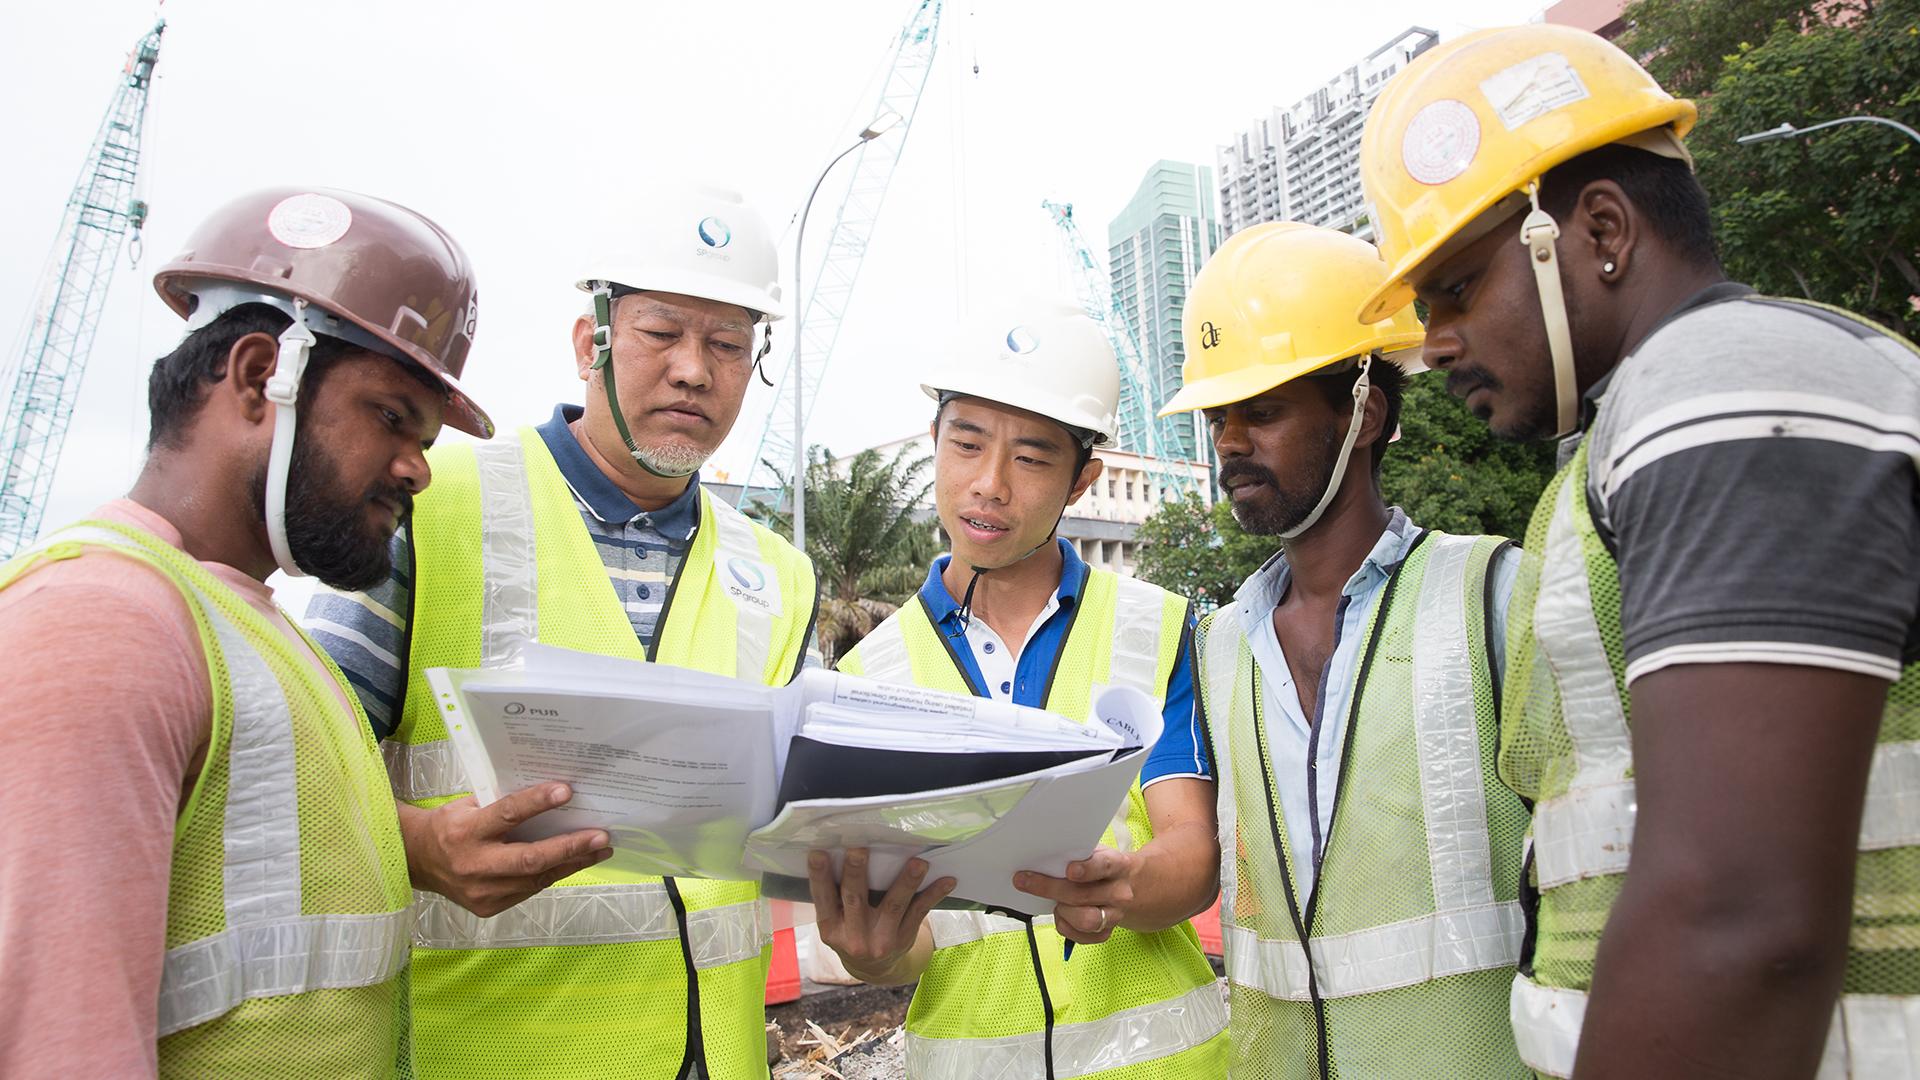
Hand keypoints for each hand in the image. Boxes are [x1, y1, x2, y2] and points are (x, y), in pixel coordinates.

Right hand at [399, 783, 612, 916]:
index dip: (537, 803)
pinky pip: (528, 890)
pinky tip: (572, 863)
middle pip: (529, 859)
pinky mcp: (488, 908)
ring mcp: (481, 892)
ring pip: (535, 879)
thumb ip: (501, 804)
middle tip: (601, 836)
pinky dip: (552, 874)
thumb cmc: (449, 825)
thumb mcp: (468, 806)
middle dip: (569, 848)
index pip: (506, 815)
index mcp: (464, 832)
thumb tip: (549, 796)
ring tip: (599, 850)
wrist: (417, 862)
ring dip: (571, 863)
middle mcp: (473, 865)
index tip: (566, 791)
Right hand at [807, 847, 954, 984]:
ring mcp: (881, 939)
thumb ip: (836, 896)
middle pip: (855, 899)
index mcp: (831, 927)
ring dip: (906, 882)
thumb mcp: (835, 922)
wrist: (875, 968)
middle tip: (858, 849)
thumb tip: (840, 849)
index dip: (819, 876)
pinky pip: (919, 912)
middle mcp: (854, 936)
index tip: (818, 853)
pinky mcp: (904, 938)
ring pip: (894, 905)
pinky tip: (948, 880)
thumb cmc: (851, 931)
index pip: (823, 899)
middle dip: (856, 873)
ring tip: (918, 862)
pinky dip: (934, 895)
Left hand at [1014, 846, 1138, 944]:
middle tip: (1024, 881)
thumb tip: (1041, 856)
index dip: (1087, 869)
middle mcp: (1120, 892)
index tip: (1069, 870)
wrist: (1124, 885)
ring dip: (1063, 911)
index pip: (1104, 866)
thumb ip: (1073, 853)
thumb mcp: (1092, 852)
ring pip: (1085, 920)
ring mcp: (1115, 915)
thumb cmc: (1099, 866)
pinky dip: (1064, 925)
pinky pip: (1081, 936)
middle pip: (1083, 895)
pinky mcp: (1106, 932)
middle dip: (1049, 888)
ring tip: (1055, 902)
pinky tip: (1061, 914)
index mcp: (1118, 866)